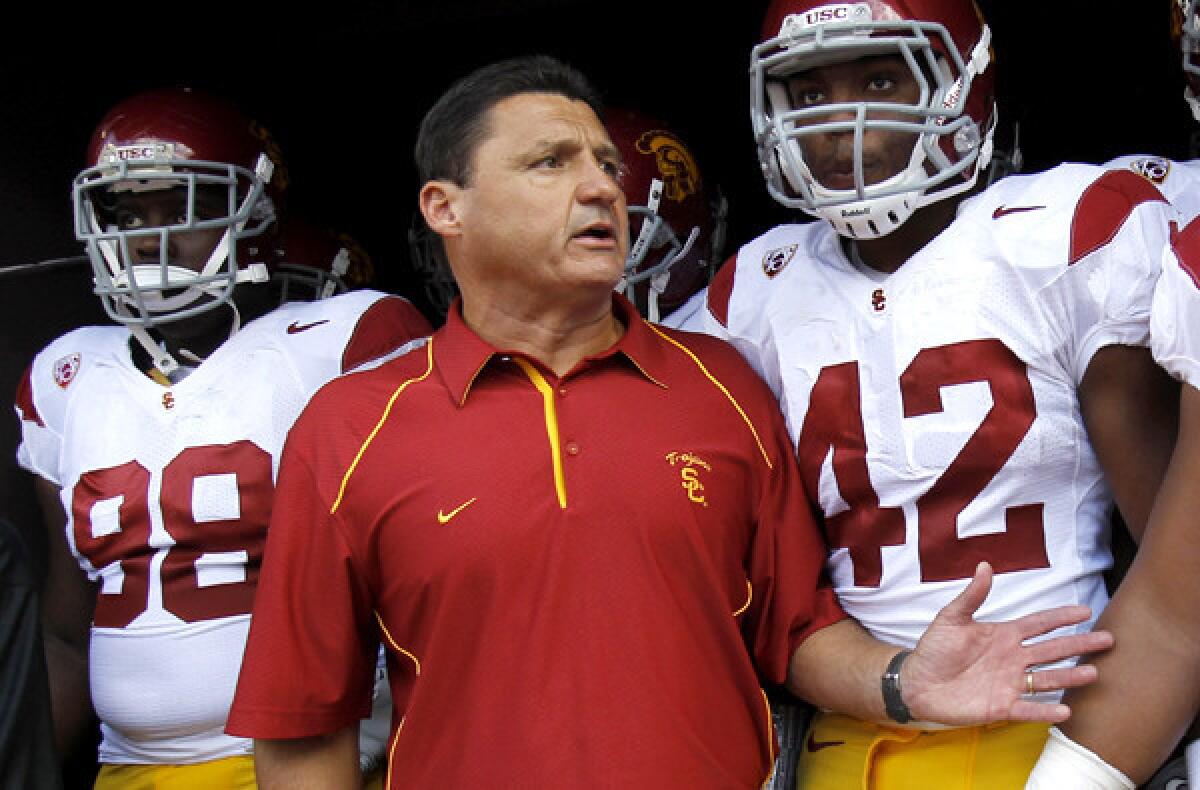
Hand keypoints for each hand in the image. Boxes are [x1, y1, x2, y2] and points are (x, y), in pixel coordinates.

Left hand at [901, 561, 1113, 725]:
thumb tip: (984, 566)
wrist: (916, 682)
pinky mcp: (1000, 707)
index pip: (1039, 624)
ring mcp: (1009, 683)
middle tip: (1107, 640)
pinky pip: (1027, 709)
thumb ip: (971, 596)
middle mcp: (1013, 659)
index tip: (1086, 611)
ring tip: (1094, 673)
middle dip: (1079, 645)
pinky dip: (1045, 710)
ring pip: (1047, 679)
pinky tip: (1066, 710)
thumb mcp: (951, 619)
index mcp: (1004, 635)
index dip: (1061, 618)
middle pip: (1052, 650)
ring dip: (1069, 677)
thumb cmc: (934, 650)